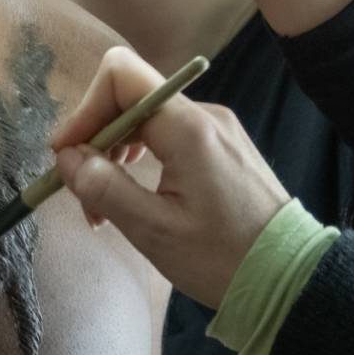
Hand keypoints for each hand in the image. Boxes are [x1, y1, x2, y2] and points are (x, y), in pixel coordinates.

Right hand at [51, 45, 295, 308]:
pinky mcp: (222, 147)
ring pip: (146, 118)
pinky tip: (133, 195)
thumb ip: (105, 187)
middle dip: (96, 139)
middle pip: (130, 97)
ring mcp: (216, 129)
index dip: (85, 109)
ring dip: (115, 153)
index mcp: (189, 128)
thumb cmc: (222, 259)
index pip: (121, 77)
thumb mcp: (154, 231)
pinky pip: (168, 135)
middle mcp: (205, 115)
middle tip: (81, 193)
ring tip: (104, 206)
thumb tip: (67, 157)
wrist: (289, 277)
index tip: (65, 154)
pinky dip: (140, 158)